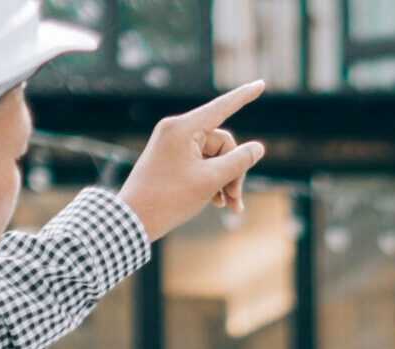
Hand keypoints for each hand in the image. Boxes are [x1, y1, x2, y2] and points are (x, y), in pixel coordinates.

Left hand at [117, 81, 267, 240]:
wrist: (133, 219)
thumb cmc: (169, 199)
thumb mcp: (210, 181)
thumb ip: (239, 162)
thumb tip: (257, 148)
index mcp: (183, 128)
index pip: (222, 107)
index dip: (244, 96)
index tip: (261, 84)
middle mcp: (177, 131)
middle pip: (222, 143)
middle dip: (233, 172)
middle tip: (236, 201)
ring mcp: (173, 144)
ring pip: (214, 157)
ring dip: (224, 180)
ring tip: (229, 206)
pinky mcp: (171, 158)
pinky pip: (200, 163)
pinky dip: (211, 181)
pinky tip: (216, 202)